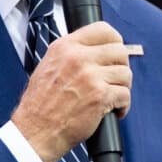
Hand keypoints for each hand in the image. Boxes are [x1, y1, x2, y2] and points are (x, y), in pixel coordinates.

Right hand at [11, 21, 131, 161]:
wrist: (36, 132)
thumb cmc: (40, 105)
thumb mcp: (48, 66)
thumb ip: (70, 54)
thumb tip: (94, 51)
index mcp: (65, 47)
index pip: (102, 29)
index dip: (115, 41)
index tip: (115, 53)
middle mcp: (78, 58)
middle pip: (119, 50)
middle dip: (121, 66)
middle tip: (115, 79)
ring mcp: (90, 76)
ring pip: (125, 73)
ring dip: (123, 87)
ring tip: (113, 97)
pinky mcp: (100, 96)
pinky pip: (125, 95)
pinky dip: (123, 105)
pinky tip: (114, 111)